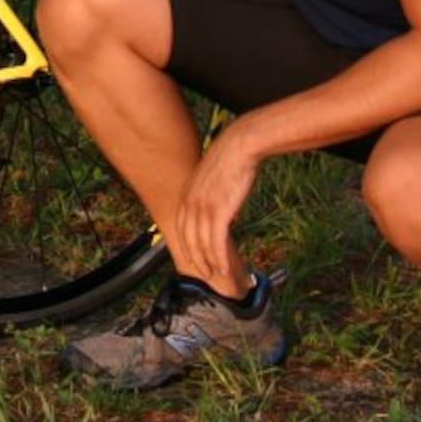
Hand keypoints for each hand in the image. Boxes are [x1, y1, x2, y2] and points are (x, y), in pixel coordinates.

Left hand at [173, 124, 259, 294]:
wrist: (240, 145)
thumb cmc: (232, 159)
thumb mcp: (214, 178)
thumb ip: (213, 196)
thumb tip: (226, 214)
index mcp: (187, 193)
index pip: (181, 225)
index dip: (186, 243)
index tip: (193, 255)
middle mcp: (190, 202)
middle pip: (188, 239)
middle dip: (195, 258)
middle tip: (204, 273)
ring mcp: (203, 208)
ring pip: (201, 245)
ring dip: (208, 263)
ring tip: (216, 275)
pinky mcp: (219, 212)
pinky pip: (216, 243)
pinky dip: (219, 259)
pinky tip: (225, 269)